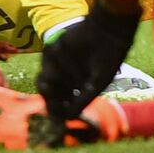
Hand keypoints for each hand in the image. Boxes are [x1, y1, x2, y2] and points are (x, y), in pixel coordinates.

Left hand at [36, 1, 139, 132]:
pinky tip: (58, 73)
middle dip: (50, 103)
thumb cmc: (108, 59)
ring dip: (47, 89)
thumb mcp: (98, 83)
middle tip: (53, 106)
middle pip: (51, 96)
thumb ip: (82, 100)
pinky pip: (45, 66)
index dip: (59, 113)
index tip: (59, 120)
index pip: (63, 104)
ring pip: (45, 83)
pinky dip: (50, 71)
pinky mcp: (52, 52)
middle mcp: (66, 78)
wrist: (107, 31)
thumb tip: (69, 118)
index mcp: (77, 88)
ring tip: (53, 89)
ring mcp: (58, 65)